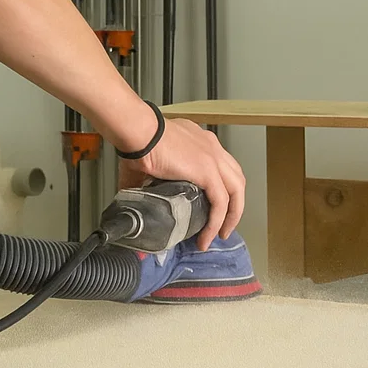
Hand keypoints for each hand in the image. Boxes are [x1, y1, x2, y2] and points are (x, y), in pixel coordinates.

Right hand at [118, 118, 245, 249]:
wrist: (140, 131)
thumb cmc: (139, 140)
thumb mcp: (150, 161)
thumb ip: (146, 179)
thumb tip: (131, 196)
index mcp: (201, 142)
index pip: (222, 167)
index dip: (223, 188)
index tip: (215, 207)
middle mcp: (212, 148)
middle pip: (236, 179)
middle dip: (234, 205)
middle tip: (223, 225)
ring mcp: (213, 158)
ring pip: (235, 192)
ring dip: (231, 217)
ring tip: (219, 234)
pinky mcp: (208, 172)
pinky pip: (221, 203)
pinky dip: (216, 222)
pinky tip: (208, 236)